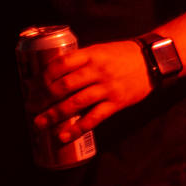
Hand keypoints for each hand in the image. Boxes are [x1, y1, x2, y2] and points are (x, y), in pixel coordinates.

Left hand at [36, 40, 154, 143]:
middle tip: (31, 107)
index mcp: (91, 54)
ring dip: (55, 115)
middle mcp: (97, 70)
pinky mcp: (117, 102)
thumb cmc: (122, 55)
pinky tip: (64, 136)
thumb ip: (80, 61)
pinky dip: (78, 128)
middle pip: (64, 86)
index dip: (44, 76)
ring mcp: (107, 87)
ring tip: (40, 124)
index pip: (60, 64)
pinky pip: (94, 118)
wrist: (153, 61)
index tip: (34, 86)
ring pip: (76, 103)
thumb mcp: (100, 50)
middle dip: (43, 99)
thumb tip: (54, 77)